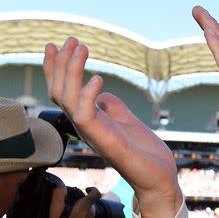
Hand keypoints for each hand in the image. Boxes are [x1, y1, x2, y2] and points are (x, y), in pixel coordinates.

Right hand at [43, 38, 181, 217]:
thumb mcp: (126, 120)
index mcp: (89, 121)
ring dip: (71, 71)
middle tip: (72, 39)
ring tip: (82, 48)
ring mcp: (93, 134)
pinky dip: (88, 95)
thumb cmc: (144, 152)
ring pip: (67, 99)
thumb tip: (100, 90)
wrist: (160, 178)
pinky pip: (85, 116)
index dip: (58, 68)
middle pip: (58, 92)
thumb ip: (111, 106)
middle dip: (61, 63)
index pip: (63, 92)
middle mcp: (85, 126)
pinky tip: (99, 79)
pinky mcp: (105, 141)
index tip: (60, 44)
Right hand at [52, 189, 100, 217]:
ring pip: (90, 214)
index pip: (96, 193)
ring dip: (83, 212)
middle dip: (84, 201)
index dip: (92, 189)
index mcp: (85, 207)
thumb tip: (60, 185)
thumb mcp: (55, 211)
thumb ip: (58, 196)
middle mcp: (91, 215)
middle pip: (91, 204)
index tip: (85, 189)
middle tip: (72, 202)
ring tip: (70, 214)